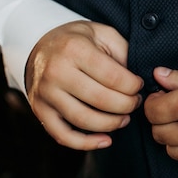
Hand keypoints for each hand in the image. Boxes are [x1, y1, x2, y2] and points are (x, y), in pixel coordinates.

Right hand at [25, 20, 142, 149]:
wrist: (40, 46)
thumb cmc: (78, 41)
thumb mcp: (102, 34)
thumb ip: (122, 52)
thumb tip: (138, 81)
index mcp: (74, 49)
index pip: (113, 77)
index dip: (133, 86)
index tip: (138, 86)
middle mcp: (56, 71)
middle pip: (101, 100)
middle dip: (126, 106)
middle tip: (135, 103)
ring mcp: (45, 93)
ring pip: (84, 120)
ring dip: (111, 125)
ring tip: (124, 119)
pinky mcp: (39, 110)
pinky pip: (63, 136)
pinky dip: (86, 144)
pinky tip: (105, 140)